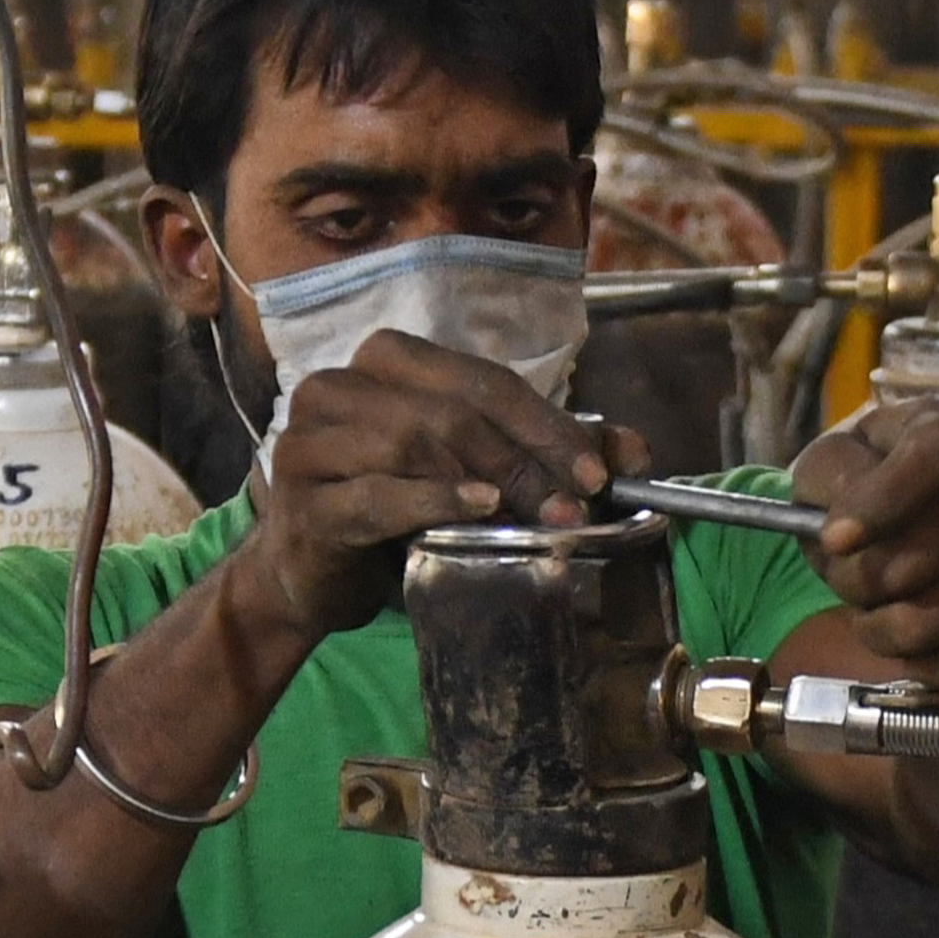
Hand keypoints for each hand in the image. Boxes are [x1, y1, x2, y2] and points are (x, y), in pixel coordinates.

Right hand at [231, 331, 632, 639]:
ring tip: (535, 518)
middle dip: (524, 459)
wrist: (310, 575)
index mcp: (385, 362)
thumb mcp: (471, 474)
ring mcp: (312, 440)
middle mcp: (339, 387)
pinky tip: (476, 510)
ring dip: (485, 481)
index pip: (481, 380)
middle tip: (574, 507)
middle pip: (452, 409)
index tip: (595, 473)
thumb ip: (546, 454)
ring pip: (413, 443)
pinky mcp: (303, 499)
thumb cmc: (392, 513)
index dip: (545, 424)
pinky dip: (432, 501)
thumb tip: (635, 453)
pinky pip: (377, 494)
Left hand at [785, 395, 938, 690]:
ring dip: (883, 633)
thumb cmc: (866, 510)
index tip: (835, 540)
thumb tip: (841, 533)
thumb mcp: (827, 477)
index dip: (880, 501)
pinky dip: (927, 668)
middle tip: (849, 585)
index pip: (932, 455)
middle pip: (917, 556)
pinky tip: (921, 649)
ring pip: (933, 618)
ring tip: (879, 617)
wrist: (928, 567)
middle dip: (859, 586)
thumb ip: (827, 485)